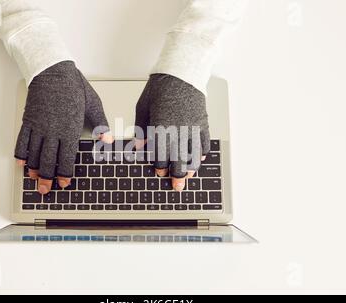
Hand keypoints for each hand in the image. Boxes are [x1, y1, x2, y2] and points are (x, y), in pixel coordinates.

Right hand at [14, 61, 112, 193]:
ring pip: (33, 153)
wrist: (52, 70)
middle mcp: (53, 131)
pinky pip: (22, 140)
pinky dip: (20, 153)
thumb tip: (108, 140)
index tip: (64, 183)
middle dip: (46, 177)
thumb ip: (100, 125)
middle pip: (48, 160)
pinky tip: (21, 162)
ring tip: (33, 179)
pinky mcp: (29, 120)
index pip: (66, 159)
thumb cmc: (74, 86)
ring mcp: (39, 126)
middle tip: (45, 189)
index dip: (65, 173)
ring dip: (33, 168)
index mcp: (69, 130)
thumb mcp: (93, 105)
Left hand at [135, 74, 210, 190]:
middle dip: (177, 176)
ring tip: (188, 176)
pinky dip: (203, 153)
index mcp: (161, 129)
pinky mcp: (203, 123)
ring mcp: (193, 128)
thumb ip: (141, 130)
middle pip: (179, 161)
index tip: (159, 172)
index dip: (160, 167)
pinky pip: (205, 143)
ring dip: (191, 168)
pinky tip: (200, 158)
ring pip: (194, 156)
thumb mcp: (143, 108)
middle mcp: (179, 131)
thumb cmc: (159, 89)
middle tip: (176, 186)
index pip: (161, 156)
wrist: (180, 73)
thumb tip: (139, 147)